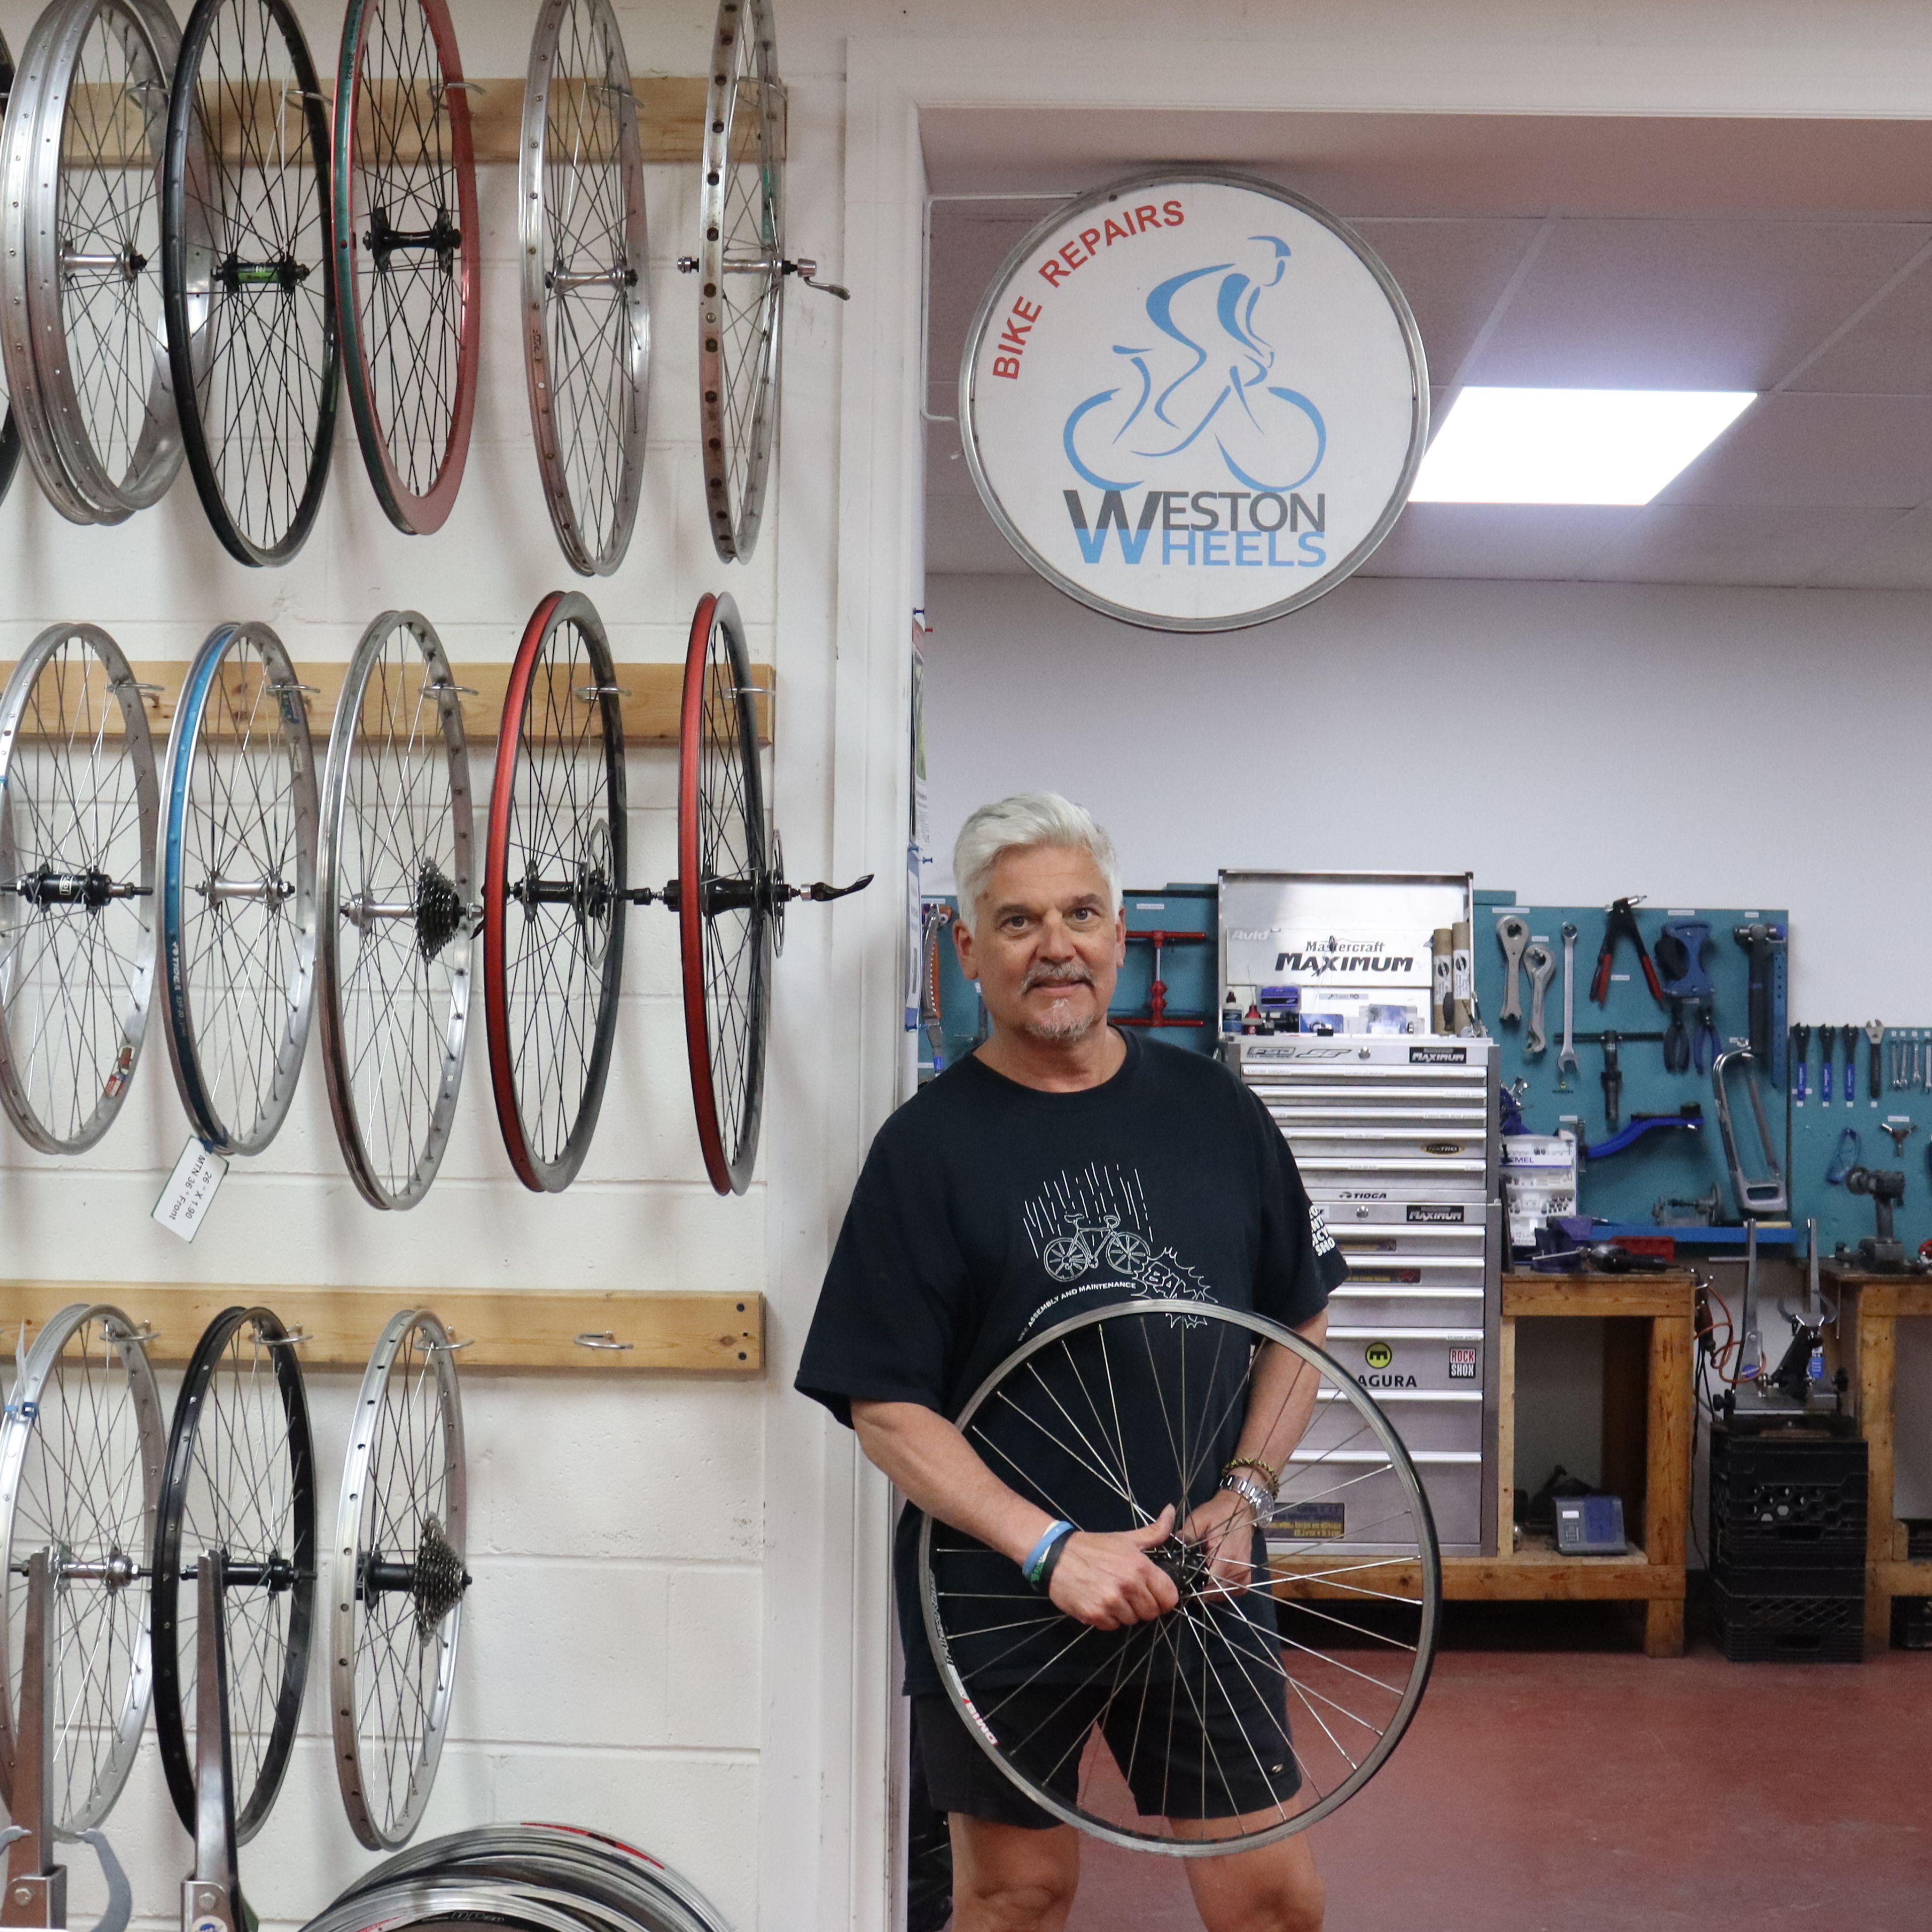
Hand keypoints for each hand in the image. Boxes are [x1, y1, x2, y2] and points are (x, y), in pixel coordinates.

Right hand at [1045, 1506, 1179, 1628]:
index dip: (1163, 1597)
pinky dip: (1107, 1618)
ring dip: (1124, 1612)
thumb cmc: (1094, 1547)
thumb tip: (1171, 1510)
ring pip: (1132, 1621)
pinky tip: (1099, 1602)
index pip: (1169, 1597)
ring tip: (1111, 1595)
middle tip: (1127, 1593)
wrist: (1055, 1555)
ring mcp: (1111, 1602)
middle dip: (1142, 1605)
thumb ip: (1154, 1531)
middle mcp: (1128, 1585)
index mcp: (1140, 1566)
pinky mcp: (1095, 1615)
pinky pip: (1113, 1626)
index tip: (1152, 1593)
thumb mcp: (1126, 1538)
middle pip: (1151, 1612)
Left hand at [1179, 1488, 1259, 1597]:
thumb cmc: (1217, 1514)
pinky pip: (1229, 1591)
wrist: (1240, 1510)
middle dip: (1198, 1586)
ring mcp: (1243, 1577)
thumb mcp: (1198, 1519)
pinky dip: (1218, 1587)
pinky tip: (1211, 1574)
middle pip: (1212, 1591)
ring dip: (1208, 1587)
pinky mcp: (1245, 1579)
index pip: (1207, 1585)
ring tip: (1200, 1570)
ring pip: (1220, 1593)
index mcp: (1226, 1557)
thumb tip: (1173, 1549)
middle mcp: (1238, 1571)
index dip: (1192, 1585)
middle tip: (1188, 1573)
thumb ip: (1186, 1535)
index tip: (1182, 1579)